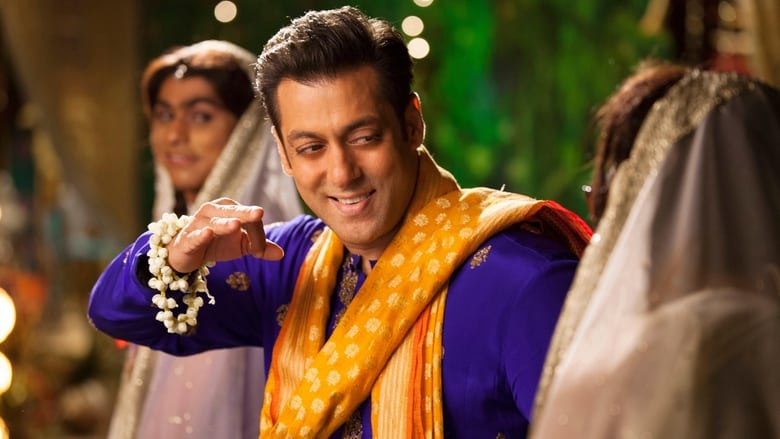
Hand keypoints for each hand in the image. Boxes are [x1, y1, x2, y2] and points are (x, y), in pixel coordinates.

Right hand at [166, 198, 283, 272]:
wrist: (186, 252)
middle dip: (246, 214)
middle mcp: (214, 210)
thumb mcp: (241, 245)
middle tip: (259, 213)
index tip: (259, 252)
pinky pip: (195, 237)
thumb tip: (281, 254)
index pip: (250, 219)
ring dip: (225, 224)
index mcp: (230, 208)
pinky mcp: (187, 238)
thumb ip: (260, 247)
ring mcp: (198, 223)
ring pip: (215, 223)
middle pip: (234, 213)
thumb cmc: (217, 243)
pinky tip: (208, 234)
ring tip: (236, 224)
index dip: (259, 237)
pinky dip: (201, 236)